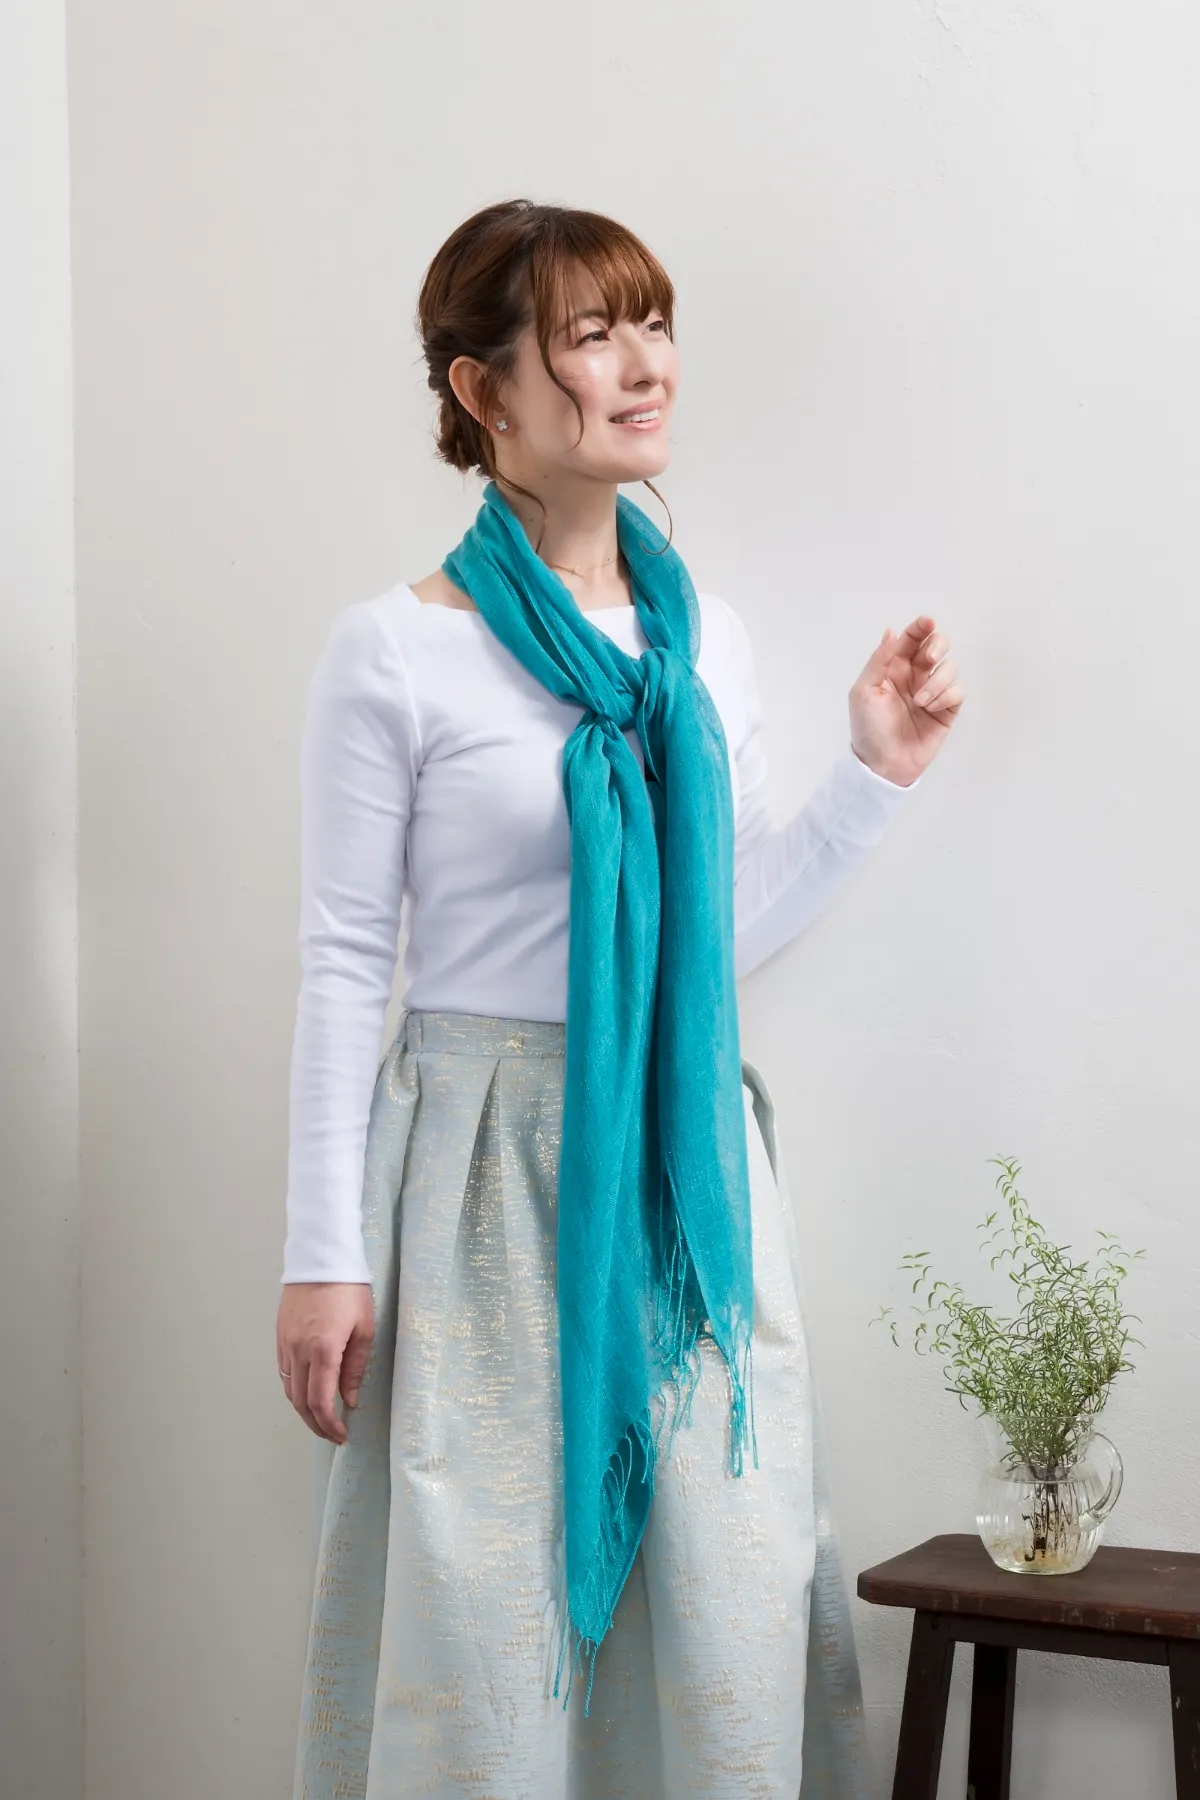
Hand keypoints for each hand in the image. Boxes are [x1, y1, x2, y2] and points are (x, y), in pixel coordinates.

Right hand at [276, 1282, 373, 1443]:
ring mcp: (285, 1344)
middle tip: (332, 1435)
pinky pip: (284, 1372)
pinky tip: (309, 1391)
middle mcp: (298, 1351)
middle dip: (316, 1425)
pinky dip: (295, 1389)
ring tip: (322, 1418)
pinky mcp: (280, 1336)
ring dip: (303, 1410)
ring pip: (288, 1390)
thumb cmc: (349, 1290)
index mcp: (323, 1350)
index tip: (342, 1435)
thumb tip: (349, 1399)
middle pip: (300, 1403)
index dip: (329, 1425)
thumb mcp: (364, 1328)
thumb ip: (355, 1367)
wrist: (320, 1259)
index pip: (320, 1402)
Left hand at [848, 615, 962, 786]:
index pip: (911, 639)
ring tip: (920, 702)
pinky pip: (957, 691)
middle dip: (937, 646)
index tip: (928, 622)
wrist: (884, 764)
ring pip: (950, 668)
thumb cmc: (869, 728)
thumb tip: (891, 631)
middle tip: (928, 660)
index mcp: (894, 668)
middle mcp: (916, 676)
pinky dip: (946, 696)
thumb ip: (879, 660)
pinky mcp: (947, 710)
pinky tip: (931, 708)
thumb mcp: (863, 691)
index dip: (921, 627)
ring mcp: (933, 692)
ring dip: (937, 681)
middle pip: (938, 646)